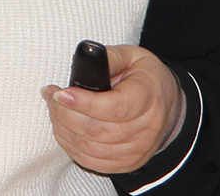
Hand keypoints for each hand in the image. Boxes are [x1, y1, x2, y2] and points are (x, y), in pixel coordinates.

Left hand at [41, 45, 185, 174]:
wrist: (167, 104)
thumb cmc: (144, 76)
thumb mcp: (131, 55)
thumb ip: (109, 57)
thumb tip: (85, 58)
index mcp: (147, 97)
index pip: (113, 108)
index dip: (83, 103)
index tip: (60, 93)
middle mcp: (146, 129)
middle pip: (98, 131)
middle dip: (65, 114)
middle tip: (51, 96)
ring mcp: (138, 150)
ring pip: (92, 149)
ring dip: (64, 130)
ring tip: (54, 109)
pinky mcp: (127, 163)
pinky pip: (93, 162)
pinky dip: (71, 147)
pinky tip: (63, 128)